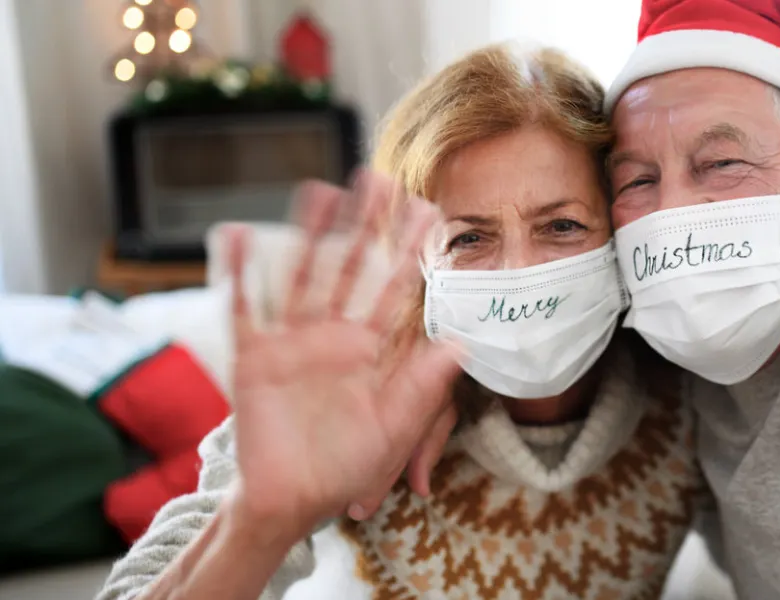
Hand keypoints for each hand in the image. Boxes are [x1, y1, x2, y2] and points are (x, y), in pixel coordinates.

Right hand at [225, 174, 461, 538]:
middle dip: (363, 227)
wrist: (294, 503)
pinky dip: (241, 274)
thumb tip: (463, 341)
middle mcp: (331, 337)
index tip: (430, 213)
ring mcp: (291, 343)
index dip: (410, 253)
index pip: (394, 291)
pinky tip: (241, 235)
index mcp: (368, 350)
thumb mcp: (395, 426)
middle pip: (349, 269)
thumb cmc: (346, 467)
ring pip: (301, 277)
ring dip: (309, 236)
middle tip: (378, 179)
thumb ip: (426, 384)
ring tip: (319, 191)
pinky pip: (245, 310)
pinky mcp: (253, 358)